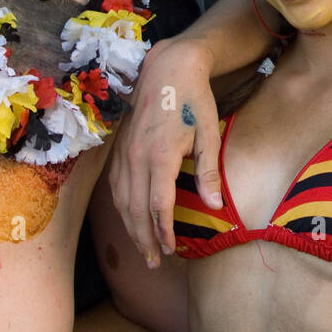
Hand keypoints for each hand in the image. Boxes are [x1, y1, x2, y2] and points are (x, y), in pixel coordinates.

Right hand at [111, 38, 222, 265]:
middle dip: (144, 239)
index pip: (158, 205)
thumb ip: (209, 171)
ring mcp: (124, 153)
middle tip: (155, 263)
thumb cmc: (194, 100)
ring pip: (122, 200)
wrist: (167, 69)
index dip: (163, 232)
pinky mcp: (120, 149)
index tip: (172, 251)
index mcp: (160, 155)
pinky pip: (116, 186)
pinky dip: (123, 208)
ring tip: (143, 249)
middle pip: (136, 209)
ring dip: (131, 227)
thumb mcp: (209, 134)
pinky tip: (130, 219)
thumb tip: (214, 206)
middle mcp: (136, 157)